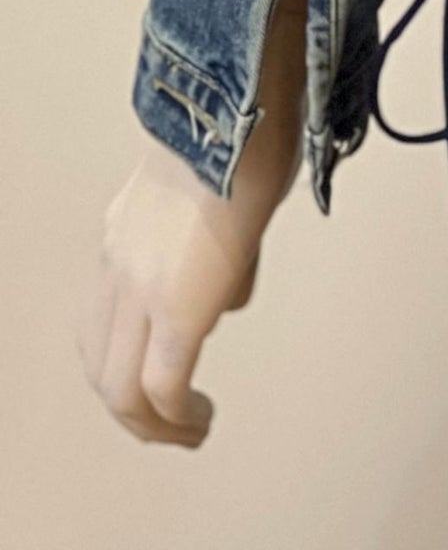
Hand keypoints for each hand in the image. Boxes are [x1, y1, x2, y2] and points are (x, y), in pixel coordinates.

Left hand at [79, 0, 309, 446]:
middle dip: (129, 406)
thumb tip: (229, 288)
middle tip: (164, 425)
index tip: (156, 374)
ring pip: (119, 387)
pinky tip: (196, 425)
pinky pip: (160, 390)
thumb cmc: (247, 128)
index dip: (124, 353)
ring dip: (149, 424)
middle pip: (99, 361)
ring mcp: (141, 291)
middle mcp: (119, 265)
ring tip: (183, 434)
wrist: (241, 115)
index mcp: (127, 232)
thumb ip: (217, 241)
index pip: (104, 312)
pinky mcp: (176, 312)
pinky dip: (174, 420)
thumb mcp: (222, 188)